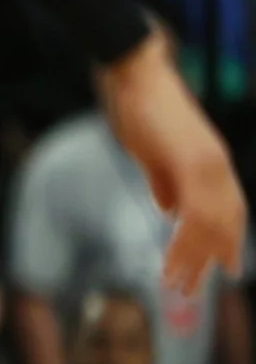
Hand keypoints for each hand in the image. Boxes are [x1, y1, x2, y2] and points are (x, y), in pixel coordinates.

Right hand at [101, 33, 247, 293]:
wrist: (136, 75)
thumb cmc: (139, 106)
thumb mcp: (151, 151)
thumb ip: (162, 180)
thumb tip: (168, 208)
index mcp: (209, 161)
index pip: (227, 208)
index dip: (226, 238)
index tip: (224, 266)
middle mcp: (217, 165)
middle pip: (225, 221)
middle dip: (213, 256)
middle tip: (202, 287)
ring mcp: (207, 164)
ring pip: (210, 223)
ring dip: (194, 259)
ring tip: (180, 286)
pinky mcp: (191, 164)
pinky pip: (194, 214)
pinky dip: (184, 243)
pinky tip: (173, 261)